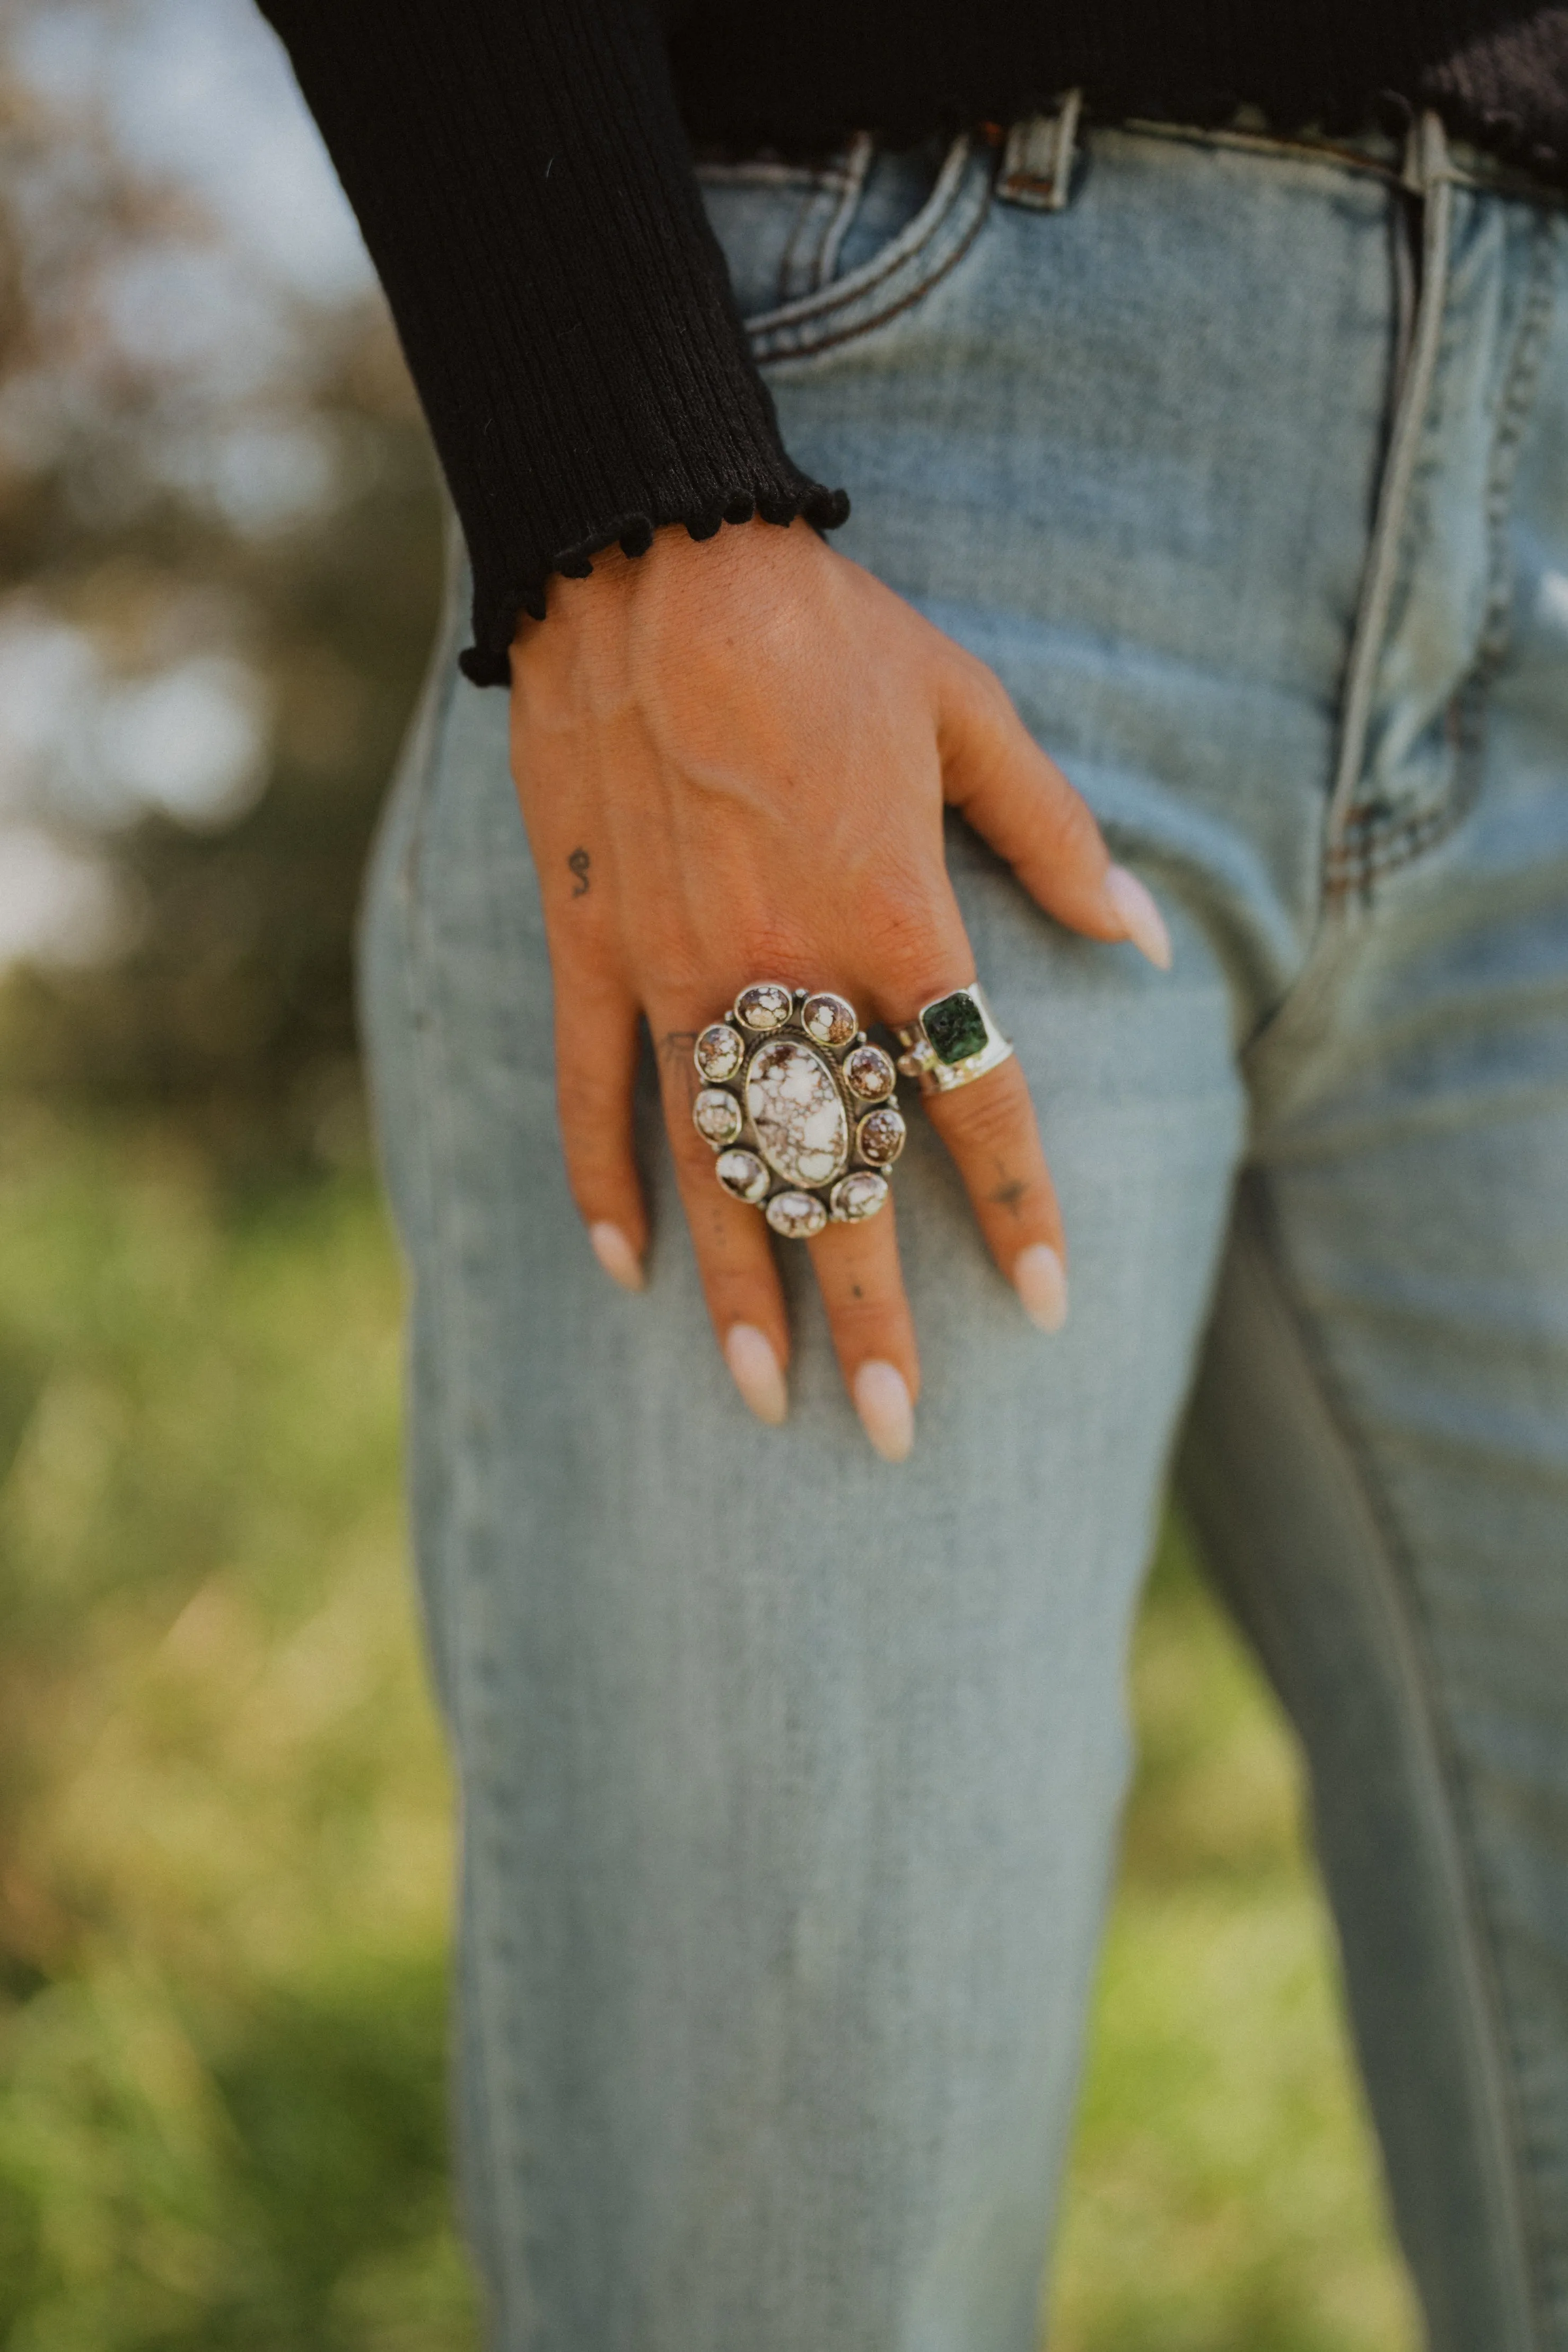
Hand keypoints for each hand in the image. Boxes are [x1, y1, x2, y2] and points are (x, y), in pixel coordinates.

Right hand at [508, 519, 1168, 1459]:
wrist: (653, 560)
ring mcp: (676, 972)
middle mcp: (786, 973)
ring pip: (714, 1166)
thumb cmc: (828, 634)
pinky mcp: (591, 947)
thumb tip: (1142, 938)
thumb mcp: (973, 714)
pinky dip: (603, 1181)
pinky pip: (593, 1092)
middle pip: (838, 1176)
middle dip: (870, 1314)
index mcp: (895, 920)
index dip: (1017, 1212)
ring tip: (760, 1397)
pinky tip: (624, 1266)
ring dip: (738, 1289)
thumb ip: (1057, 836)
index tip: (1050, 1305)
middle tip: (893, 1433)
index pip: (973, 1102)